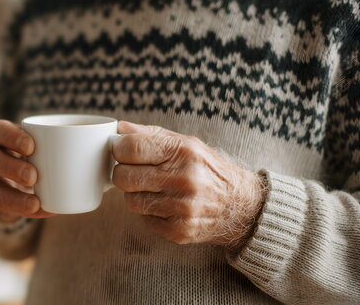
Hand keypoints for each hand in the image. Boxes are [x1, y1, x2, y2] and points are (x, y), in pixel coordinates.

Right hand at [0, 120, 53, 221]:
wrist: (11, 170)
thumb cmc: (32, 148)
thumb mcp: (37, 138)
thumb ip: (62, 137)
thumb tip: (106, 140)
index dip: (11, 137)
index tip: (32, 146)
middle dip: (11, 168)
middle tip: (34, 176)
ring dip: (14, 197)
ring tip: (35, 202)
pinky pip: (4, 209)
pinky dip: (24, 211)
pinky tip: (43, 210)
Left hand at [112, 121, 266, 250]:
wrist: (240, 206)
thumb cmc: (207, 169)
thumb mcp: (185, 143)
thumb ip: (149, 134)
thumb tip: (118, 128)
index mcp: (183, 152)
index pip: (131, 148)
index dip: (118, 149)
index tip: (121, 151)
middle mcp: (184, 179)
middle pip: (123, 177)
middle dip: (123, 173)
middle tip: (134, 171)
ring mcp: (182, 207)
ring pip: (130, 201)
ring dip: (136, 194)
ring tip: (153, 188)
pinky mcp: (179, 230)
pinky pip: (143, 219)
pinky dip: (149, 212)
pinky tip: (165, 205)